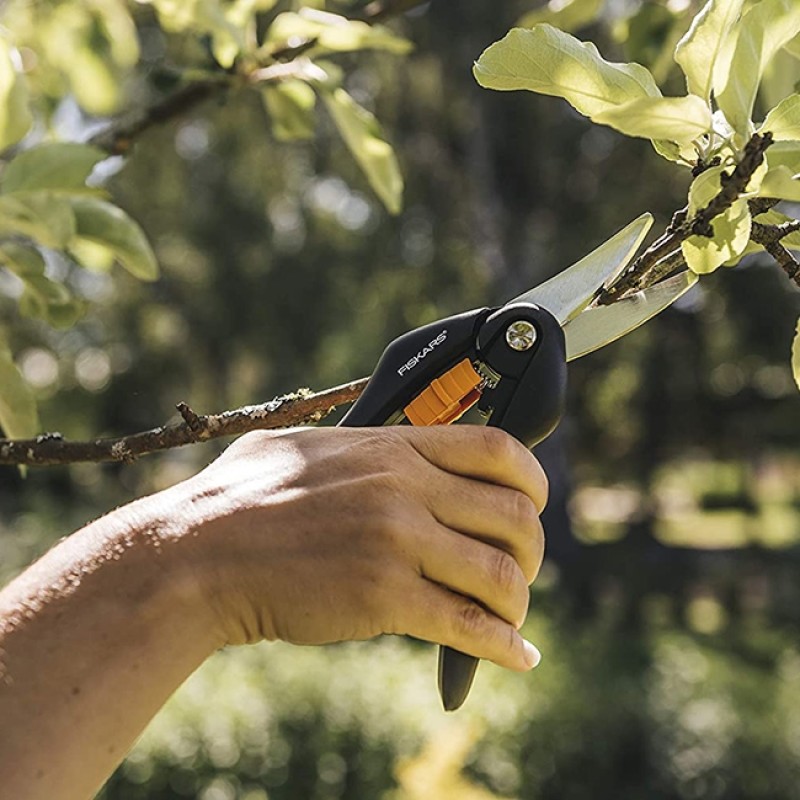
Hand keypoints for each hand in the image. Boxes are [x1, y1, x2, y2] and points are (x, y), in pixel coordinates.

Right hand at [169, 425, 547, 670]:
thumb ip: (355, 442)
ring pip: (499, 574)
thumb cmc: (239, 497)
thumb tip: (380, 441)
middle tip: (520, 568)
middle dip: (531, 549)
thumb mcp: (303, 447)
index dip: (532, 479)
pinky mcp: (383, 597)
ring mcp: (396, 541)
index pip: (498, 448)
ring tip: (510, 618)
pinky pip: (467, 625)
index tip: (534, 502)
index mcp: (392, 447)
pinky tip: (516, 657)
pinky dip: (503, 647)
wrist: (197, 553)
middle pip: (513, 515)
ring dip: (518, 603)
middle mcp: (404, 488)